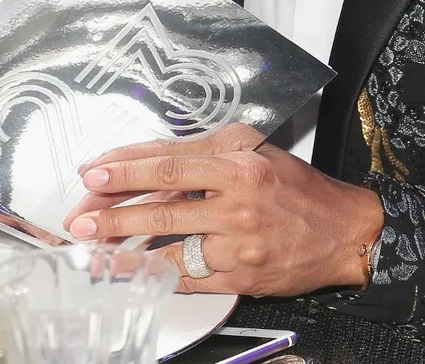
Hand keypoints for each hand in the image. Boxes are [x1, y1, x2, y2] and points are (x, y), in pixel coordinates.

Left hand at [64, 124, 383, 296]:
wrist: (344, 232)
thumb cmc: (294, 185)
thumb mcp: (249, 147)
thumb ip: (199, 151)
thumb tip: (145, 159)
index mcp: (238, 163)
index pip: (168, 163)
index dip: (126, 168)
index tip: (93, 171)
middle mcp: (238, 202)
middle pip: (163, 205)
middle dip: (113, 210)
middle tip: (80, 214)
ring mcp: (239, 245)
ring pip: (170, 245)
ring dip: (124, 246)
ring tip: (92, 245)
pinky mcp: (241, 278)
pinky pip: (188, 277)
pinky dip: (154, 273)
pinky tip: (129, 270)